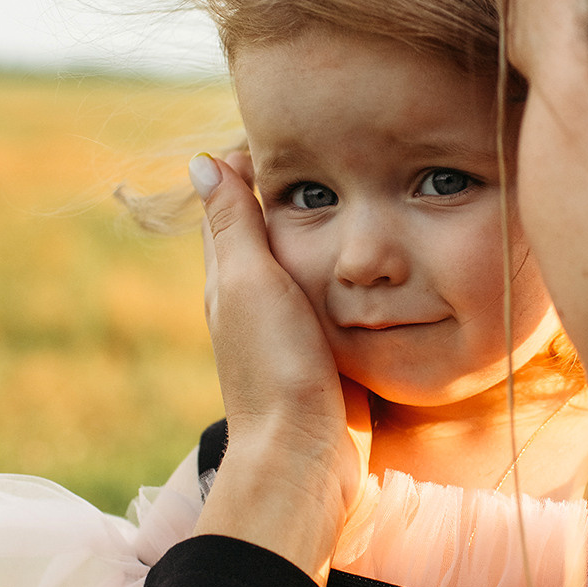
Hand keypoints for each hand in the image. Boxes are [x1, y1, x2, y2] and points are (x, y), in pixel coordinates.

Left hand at [189, 153, 369, 576]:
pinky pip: (339, 298)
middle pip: (276, 229)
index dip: (260, 162)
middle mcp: (257, 299)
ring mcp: (294, 328)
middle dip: (304, 190)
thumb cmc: (275, 369)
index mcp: (230, 277)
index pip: (236, 201)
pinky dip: (354, 272)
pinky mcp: (328, 351)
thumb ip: (234, 225)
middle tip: (347, 149)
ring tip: (373, 190)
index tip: (299, 128)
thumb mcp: (250, 284)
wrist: (306, 458)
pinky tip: (383, 261)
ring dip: (334, 231)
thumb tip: (204, 162)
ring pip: (311, 263)